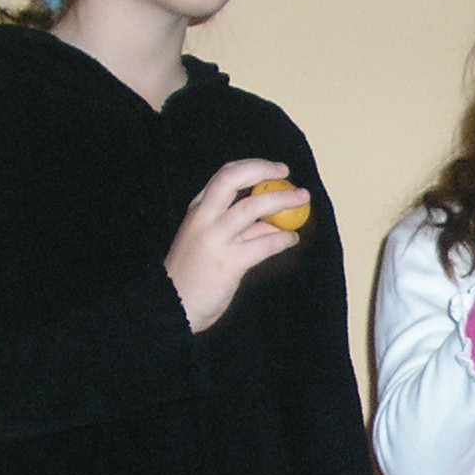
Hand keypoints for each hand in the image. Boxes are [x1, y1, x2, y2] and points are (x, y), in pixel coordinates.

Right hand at [165, 159, 305, 333]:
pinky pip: (262, 244)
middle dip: (262, 170)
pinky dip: (282, 238)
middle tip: (286, 172)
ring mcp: (214, 240)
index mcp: (197, 211)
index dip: (251, 167)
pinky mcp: (227, 263)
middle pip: (231, 180)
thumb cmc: (193, 275)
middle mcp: (203, 219)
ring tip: (301, 198)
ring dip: (281, 199)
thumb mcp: (211, 243)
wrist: (172, 307)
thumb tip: (275, 223)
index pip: (224, 176)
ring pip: (251, 207)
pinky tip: (292, 239)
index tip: (273, 169)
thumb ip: (242, 230)